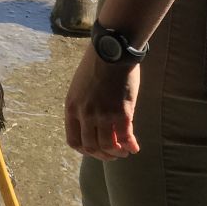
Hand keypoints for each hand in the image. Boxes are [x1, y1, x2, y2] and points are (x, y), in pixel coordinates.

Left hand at [64, 43, 140, 160]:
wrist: (112, 49)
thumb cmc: (97, 65)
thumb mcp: (81, 87)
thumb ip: (85, 107)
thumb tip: (95, 127)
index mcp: (71, 106)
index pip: (74, 141)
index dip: (86, 150)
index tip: (95, 150)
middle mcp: (85, 114)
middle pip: (91, 147)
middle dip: (102, 155)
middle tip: (113, 154)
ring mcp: (103, 115)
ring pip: (108, 147)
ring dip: (117, 153)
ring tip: (124, 151)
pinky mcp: (121, 113)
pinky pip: (126, 138)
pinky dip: (131, 146)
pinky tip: (134, 147)